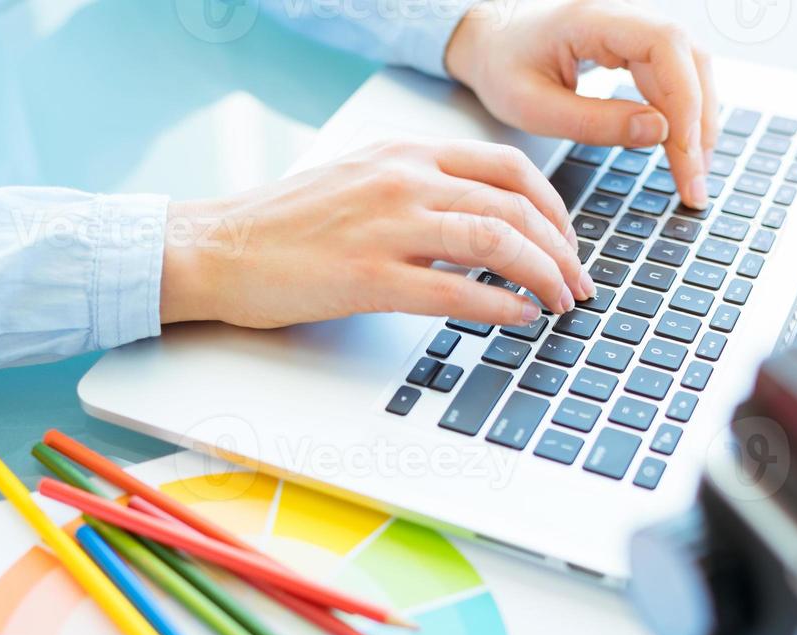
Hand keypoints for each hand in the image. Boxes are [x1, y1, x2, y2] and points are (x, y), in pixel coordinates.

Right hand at [160, 140, 594, 328]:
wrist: (218, 247)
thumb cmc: (285, 225)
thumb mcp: (361, 183)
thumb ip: (419, 192)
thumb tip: (480, 226)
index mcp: (404, 154)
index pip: (506, 167)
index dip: (552, 206)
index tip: (566, 240)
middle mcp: (403, 179)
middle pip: (514, 204)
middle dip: (561, 248)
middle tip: (578, 282)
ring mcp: (386, 226)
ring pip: (496, 241)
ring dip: (542, 276)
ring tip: (560, 304)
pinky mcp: (367, 277)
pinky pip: (455, 289)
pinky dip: (499, 305)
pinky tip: (520, 320)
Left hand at [445, 0, 717, 208]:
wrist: (489, 41)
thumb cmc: (502, 67)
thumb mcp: (534, 108)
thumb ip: (593, 123)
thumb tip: (658, 134)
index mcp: (593, 17)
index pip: (665, 45)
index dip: (685, 100)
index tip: (685, 154)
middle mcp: (623, 13)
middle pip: (689, 59)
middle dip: (698, 124)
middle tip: (695, 185)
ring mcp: (634, 28)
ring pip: (690, 68)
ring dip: (697, 122)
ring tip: (693, 175)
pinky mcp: (637, 46)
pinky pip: (675, 75)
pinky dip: (683, 115)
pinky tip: (681, 151)